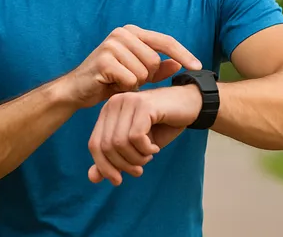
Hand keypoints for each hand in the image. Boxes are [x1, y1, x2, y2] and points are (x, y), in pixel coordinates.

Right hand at [65, 25, 202, 108]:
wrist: (77, 89)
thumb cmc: (108, 80)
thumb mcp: (137, 73)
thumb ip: (157, 69)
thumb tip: (179, 65)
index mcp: (131, 31)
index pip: (165, 40)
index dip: (183, 54)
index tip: (198, 67)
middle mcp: (121, 33)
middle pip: (155, 60)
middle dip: (147, 76)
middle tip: (129, 79)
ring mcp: (111, 44)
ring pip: (144, 71)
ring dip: (135, 83)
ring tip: (119, 81)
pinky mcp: (104, 60)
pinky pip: (131, 79)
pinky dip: (125, 88)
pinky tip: (112, 85)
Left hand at [87, 84, 201, 185]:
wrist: (190, 105)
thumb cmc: (161, 125)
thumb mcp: (136, 147)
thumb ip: (114, 160)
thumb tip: (92, 178)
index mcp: (107, 112)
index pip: (94, 144)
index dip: (103, 166)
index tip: (117, 180)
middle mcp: (113, 104)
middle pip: (106, 146)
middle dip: (123, 165)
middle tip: (139, 169)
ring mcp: (127, 102)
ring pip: (120, 143)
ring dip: (136, 158)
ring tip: (148, 155)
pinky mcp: (143, 105)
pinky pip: (136, 137)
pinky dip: (146, 149)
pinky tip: (154, 147)